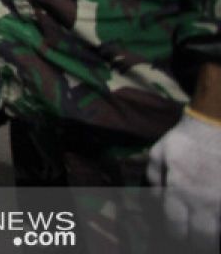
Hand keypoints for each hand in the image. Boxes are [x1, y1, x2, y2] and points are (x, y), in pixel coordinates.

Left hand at [146, 110, 220, 246]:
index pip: (175, 227)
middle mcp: (203, 201)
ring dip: (214, 235)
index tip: (177, 234)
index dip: (175, 235)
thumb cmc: (186, 140)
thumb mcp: (159, 154)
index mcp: (179, 191)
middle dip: (198, 243)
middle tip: (195, 239)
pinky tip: (217, 219)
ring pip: (220, 232)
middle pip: (202, 239)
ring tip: (208, 231)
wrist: (215, 125)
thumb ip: (153, 179)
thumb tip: (156, 200)